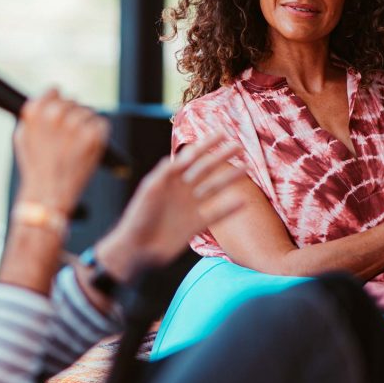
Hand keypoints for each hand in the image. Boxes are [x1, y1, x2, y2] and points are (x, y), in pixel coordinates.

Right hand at [12, 89, 110, 212]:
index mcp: (37, 111)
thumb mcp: (22, 137)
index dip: (58, 102)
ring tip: (77, 145)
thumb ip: (32, 115)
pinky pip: (101, 123)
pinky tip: (87, 147)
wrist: (49, 195)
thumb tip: (43, 99)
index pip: (55, 90)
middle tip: (69, 136)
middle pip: (73, 100)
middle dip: (72, 115)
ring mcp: (76, 124)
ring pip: (88, 112)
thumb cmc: (35, 169)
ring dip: (85, 125)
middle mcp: (56, 114)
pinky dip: (97, 133)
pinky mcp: (93, 135)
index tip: (60, 113)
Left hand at [94, 134, 245, 279]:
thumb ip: (164, 174)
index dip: (205, 145)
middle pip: (206, 169)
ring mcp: (190, 206)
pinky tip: (243, 201)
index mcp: (169, 179)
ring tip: (246, 168)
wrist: (138, 249)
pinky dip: (230, 207)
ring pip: (214, 188)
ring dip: (229, 178)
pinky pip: (216, 213)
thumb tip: (179, 157)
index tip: (221, 133)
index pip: (190, 157)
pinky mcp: (195, 224)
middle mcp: (182, 190)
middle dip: (222, 157)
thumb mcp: (149, 191)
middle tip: (238, 146)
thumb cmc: (138, 218)